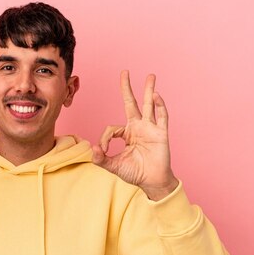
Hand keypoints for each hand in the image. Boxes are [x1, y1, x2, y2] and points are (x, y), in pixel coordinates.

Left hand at [92, 70, 178, 200]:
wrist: (151, 182)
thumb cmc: (135, 173)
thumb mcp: (114, 166)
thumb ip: (101, 159)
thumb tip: (92, 148)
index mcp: (127, 134)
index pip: (112, 128)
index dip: (105, 138)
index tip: (103, 150)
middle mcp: (138, 127)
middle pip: (131, 103)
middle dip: (127, 88)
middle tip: (124, 72)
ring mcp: (150, 129)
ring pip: (148, 105)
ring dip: (149, 90)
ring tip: (151, 76)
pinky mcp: (161, 133)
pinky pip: (161, 117)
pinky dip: (159, 106)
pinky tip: (156, 96)